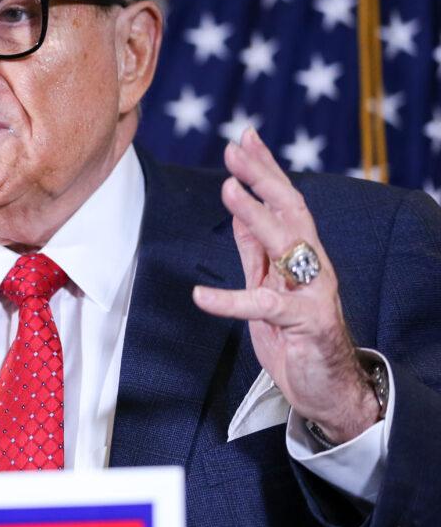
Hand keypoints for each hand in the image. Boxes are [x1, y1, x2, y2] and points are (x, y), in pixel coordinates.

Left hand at [192, 128, 380, 442]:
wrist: (326, 388)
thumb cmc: (295, 335)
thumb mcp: (267, 284)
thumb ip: (256, 248)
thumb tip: (240, 208)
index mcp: (301, 254)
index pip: (285, 201)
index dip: (265, 169)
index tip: (245, 137)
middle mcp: (311, 266)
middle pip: (291, 210)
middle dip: (263, 176)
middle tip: (236, 148)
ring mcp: (310, 292)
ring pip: (288, 243)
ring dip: (257, 214)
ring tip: (229, 189)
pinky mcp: (303, 323)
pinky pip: (264, 306)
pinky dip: (229, 300)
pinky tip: (200, 295)